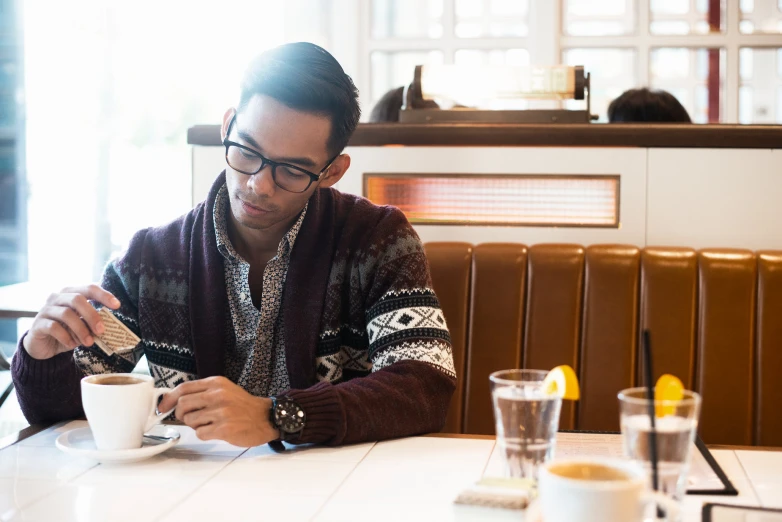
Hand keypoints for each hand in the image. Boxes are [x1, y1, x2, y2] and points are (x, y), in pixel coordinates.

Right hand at [23, 284, 120, 359]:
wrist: (43, 345)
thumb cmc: (67, 331)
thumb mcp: (83, 325)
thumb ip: (92, 322)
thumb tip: (108, 326)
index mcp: (71, 293)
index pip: (89, 288)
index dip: (104, 295)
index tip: (117, 305)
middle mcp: (57, 297)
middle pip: (77, 299)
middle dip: (92, 315)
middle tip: (102, 331)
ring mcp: (46, 309)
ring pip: (66, 314)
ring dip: (81, 329)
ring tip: (89, 342)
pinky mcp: (38, 324)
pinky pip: (54, 327)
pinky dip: (66, 337)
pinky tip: (72, 344)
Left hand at [158, 376, 278, 446]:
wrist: (266, 417)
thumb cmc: (243, 406)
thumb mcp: (225, 390)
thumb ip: (203, 393)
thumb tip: (176, 402)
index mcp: (216, 383)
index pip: (184, 388)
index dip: (169, 398)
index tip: (163, 407)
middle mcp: (218, 395)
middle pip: (182, 405)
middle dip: (181, 415)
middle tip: (191, 418)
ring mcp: (221, 412)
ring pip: (190, 421)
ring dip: (196, 425)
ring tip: (210, 424)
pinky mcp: (224, 428)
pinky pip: (200, 433)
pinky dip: (204, 434)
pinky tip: (216, 431)